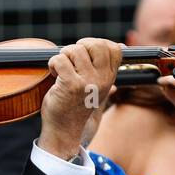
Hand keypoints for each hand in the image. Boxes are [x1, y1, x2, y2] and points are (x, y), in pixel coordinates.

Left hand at [38, 38, 123, 157]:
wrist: (65, 130)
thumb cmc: (77, 107)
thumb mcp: (99, 88)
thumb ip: (109, 70)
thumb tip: (122, 48)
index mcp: (110, 78)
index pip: (114, 48)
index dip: (96, 44)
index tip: (85, 54)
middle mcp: (102, 79)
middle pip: (96, 45)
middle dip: (79, 46)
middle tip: (70, 58)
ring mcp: (87, 82)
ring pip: (75, 50)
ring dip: (62, 56)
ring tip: (60, 70)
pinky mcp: (70, 86)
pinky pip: (60, 60)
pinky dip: (53, 63)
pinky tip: (54, 74)